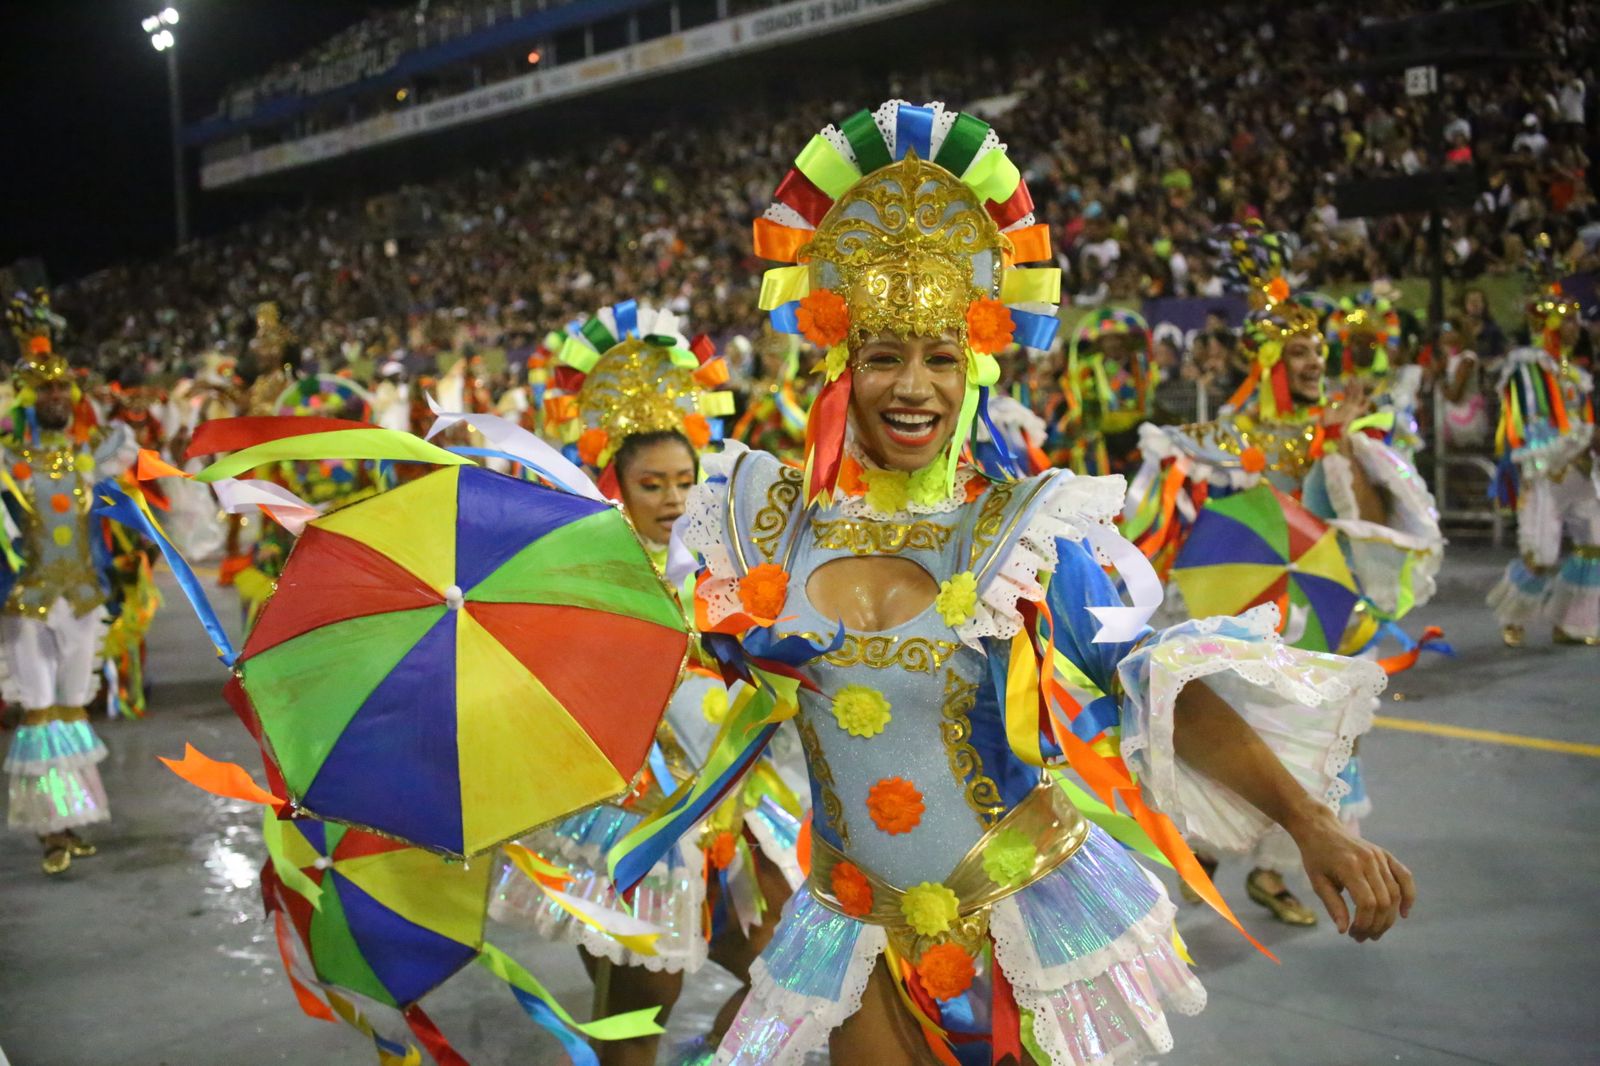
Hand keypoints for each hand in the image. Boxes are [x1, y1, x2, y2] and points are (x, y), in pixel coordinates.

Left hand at [1290, 807, 1414, 941]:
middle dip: (1376, 925)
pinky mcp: (1386, 855)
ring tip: (1376, 932)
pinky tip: (1403, 914)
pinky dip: (1409, 896)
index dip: (1364, 923)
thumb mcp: (1318, 882)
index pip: (1367, 903)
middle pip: (1384, 901)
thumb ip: (1333, 906)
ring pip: (1395, 893)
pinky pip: (1405, 877)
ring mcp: (1380, 856)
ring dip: (1389, 917)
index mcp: (1350, 867)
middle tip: (1364, 937)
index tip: (1353, 934)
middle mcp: (1369, 861)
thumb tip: (1344, 930)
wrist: (1321, 829)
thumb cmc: (1316, 857)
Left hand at [1321, 380, 1371, 429]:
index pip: (1347, 395)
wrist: (1330, 431)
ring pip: (1357, 397)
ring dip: (1358, 389)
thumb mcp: (1327, 410)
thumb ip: (1330, 403)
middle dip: (1354, 386)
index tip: (1347, 381)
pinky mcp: (1355, 414)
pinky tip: (1368, 398)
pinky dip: (1366, 404)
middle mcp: (1350, 408)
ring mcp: (1353, 410)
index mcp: (1344, 407)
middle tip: (1354, 377)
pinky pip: (1362, 409)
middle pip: (1353, 394)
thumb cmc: (1328, 423)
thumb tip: (1331, 396)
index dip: (1348, 388)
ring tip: (1358, 381)